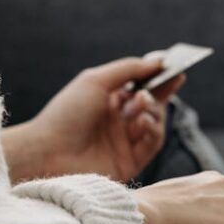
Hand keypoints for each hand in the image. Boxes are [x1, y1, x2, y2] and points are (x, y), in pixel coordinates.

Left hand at [2, 57, 184, 183]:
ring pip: (155, 122)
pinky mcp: (129, 162)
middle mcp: (118, 121)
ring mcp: (124, 142)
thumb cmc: (67, 113)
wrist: (47, 151)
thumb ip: (129, 69)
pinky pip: (152, 144)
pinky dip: (153, 129)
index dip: (160, 78)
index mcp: (109, 100)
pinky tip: (142, 121)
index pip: (141, 86)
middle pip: (152, 104)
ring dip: (153, 110)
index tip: (176, 68)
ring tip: (140, 105)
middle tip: (155, 88)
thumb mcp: (96, 81)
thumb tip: (159, 61)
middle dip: (159, 93)